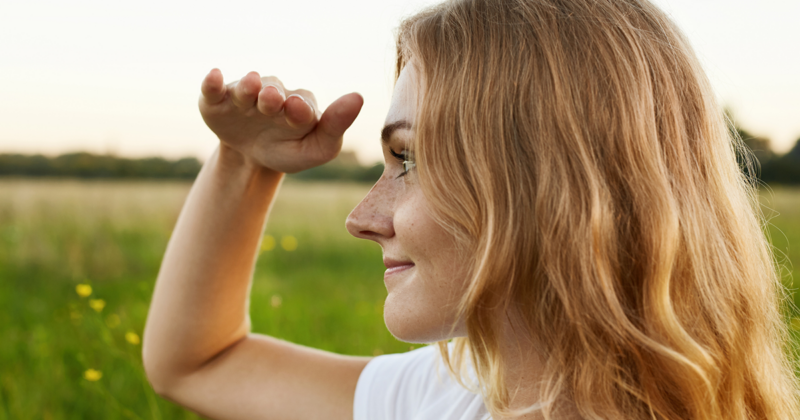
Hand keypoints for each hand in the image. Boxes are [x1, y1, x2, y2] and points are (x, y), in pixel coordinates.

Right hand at [199, 68, 362, 172]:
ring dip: (247, 87)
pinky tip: (214, 78)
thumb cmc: (290, 151)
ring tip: (250, 89)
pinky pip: (213, 88)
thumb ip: (336, 126)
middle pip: (273, 90)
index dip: (300, 107)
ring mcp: (244, 95)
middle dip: (272, 96)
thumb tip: (358, 97)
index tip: (298, 110)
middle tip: (272, 100)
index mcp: (299, 104)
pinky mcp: (217, 100)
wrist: (252, 160)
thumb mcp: (317, 148)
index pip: (302, 103)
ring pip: (245, 87)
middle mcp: (272, 93)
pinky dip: (212, 83)